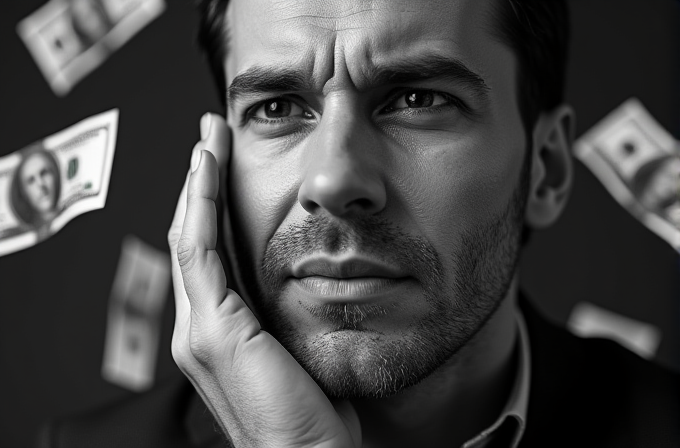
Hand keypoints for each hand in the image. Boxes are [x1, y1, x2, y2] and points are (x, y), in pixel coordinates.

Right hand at [167, 113, 360, 447]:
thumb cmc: (313, 413)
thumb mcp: (301, 349)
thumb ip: (291, 315)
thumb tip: (315, 280)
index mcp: (220, 331)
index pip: (210, 255)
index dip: (212, 206)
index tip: (223, 163)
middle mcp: (198, 327)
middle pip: (192, 238)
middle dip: (200, 184)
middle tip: (209, 136)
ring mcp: (199, 330)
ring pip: (190, 236)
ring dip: (198, 183)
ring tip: (208, 138)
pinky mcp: (212, 330)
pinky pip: (200, 251)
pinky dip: (200, 204)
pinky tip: (207, 166)